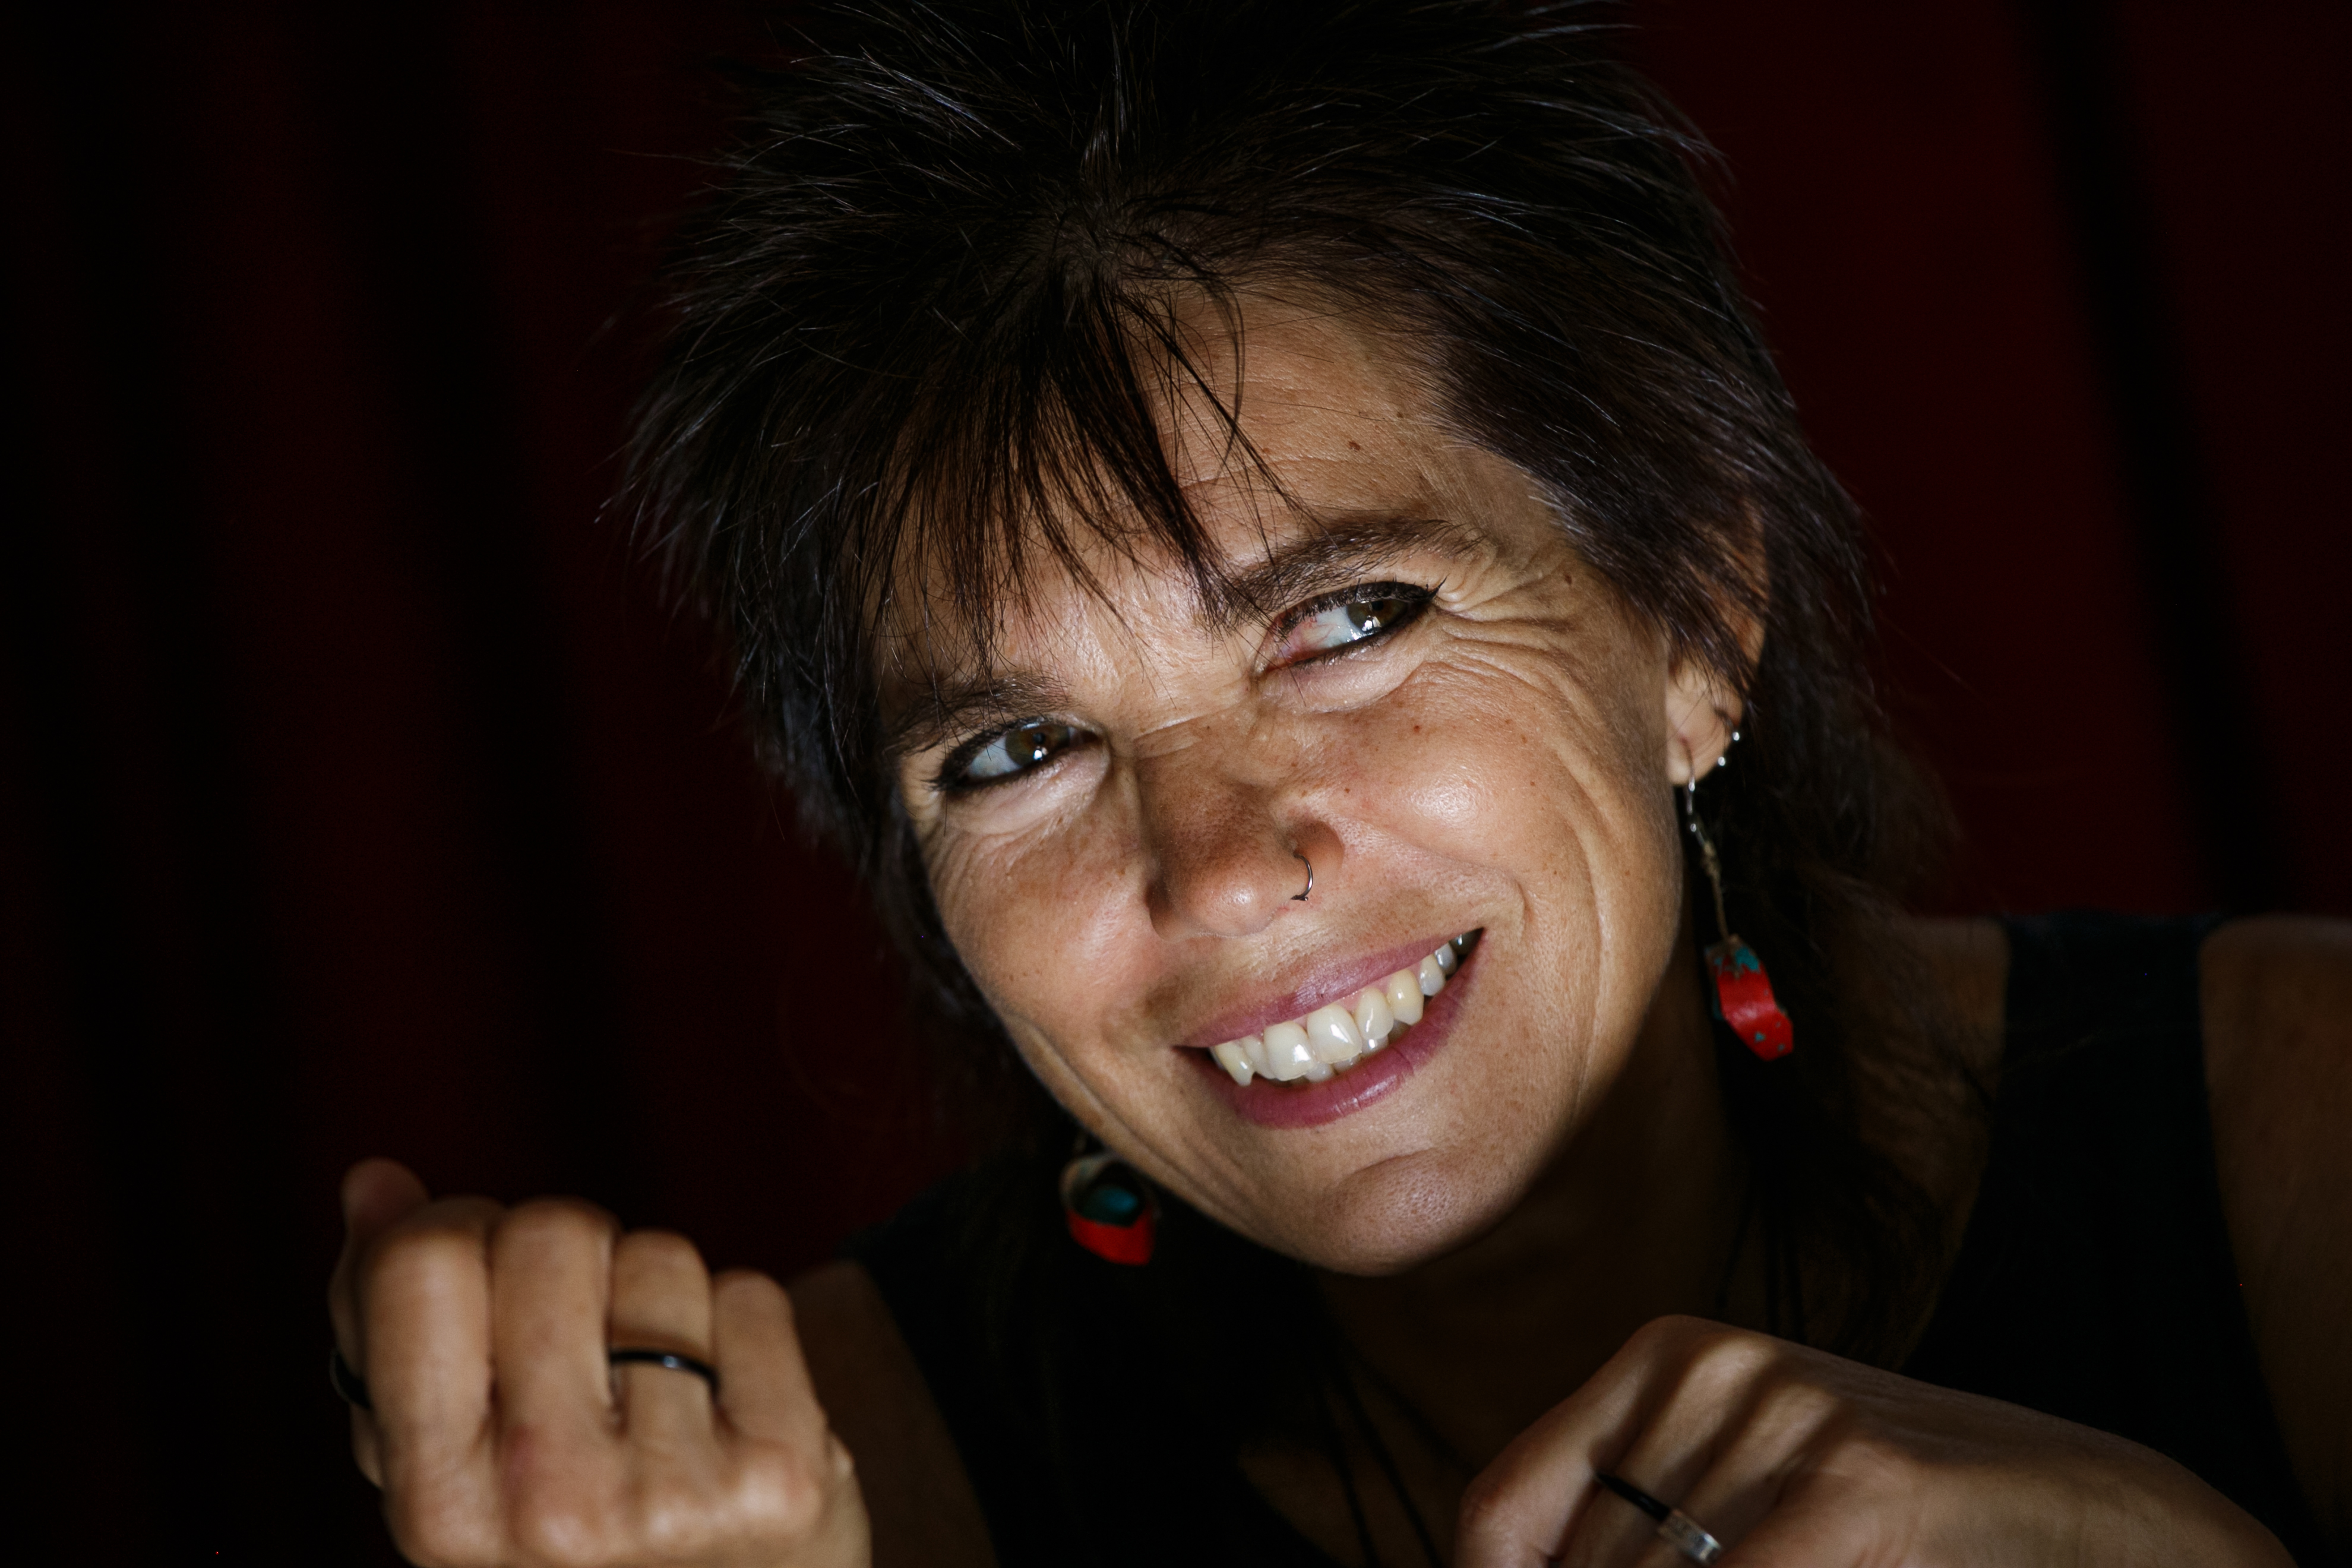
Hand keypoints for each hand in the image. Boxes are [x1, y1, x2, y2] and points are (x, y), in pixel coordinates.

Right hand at [327, 1159, 868, 1567]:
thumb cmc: (556, 1526)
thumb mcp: (445, 1465)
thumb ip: (390, 1324)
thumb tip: (375, 1182)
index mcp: (439, 1505)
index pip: (425, 1265)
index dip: (457, 1228)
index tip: (482, 1272)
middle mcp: (553, 1505)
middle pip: (551, 1233)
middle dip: (568, 1254)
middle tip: (577, 1335)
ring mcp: (675, 1495)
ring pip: (659, 1256)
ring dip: (654, 1293)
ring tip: (650, 1384)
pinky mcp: (782, 1473)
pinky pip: (749, 1292)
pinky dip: (736, 1323)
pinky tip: (721, 1404)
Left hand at [1455, 1315, 2290, 1566]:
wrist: (2101, 1516)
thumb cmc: (1898, 1521)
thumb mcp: (1745, 1494)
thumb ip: (1638, 1530)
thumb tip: (1493, 1564)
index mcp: (1662, 1358)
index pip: (1497, 1511)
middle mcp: (1704, 1366)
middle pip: (1582, 1567)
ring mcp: (1782, 1415)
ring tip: (1791, 1566)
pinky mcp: (1857, 1486)